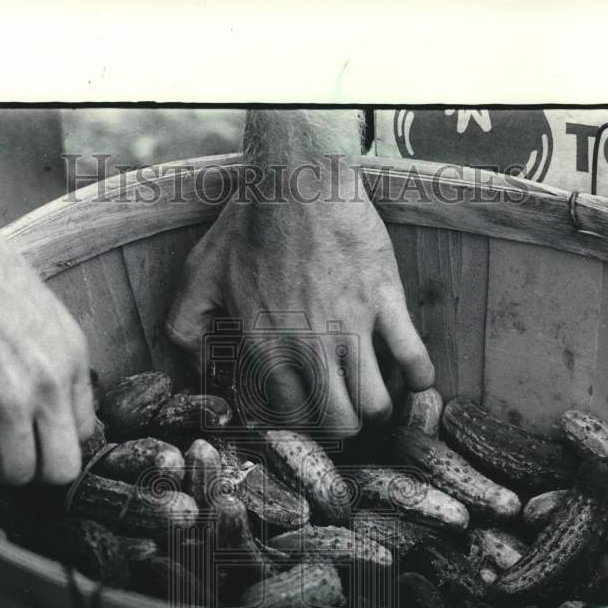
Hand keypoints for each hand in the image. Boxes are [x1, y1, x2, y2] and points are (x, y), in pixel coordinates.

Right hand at [0, 130, 94, 485]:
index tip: (35, 443)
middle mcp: (51, 385)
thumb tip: (47, 404)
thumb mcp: (44, 318)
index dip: (57, 443)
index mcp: (72, 361)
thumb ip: (51, 362)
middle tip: (9, 462)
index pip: (85, 431)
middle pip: (61, 467)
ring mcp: (10, 400)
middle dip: (34, 474)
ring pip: (17, 474)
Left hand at [166, 178, 433, 437]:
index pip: (289, 417)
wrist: (297, 181)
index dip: (299, 423)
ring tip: (374, 396)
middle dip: (341, 427)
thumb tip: (198, 367)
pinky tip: (416, 375)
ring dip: (377, 408)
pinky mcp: (387, 302)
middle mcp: (312, 350)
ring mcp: (354, 328)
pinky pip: (415, 357)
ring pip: (376, 404)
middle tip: (341, 411)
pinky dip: (420, 376)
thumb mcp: (198, 278)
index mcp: (268, 350)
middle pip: (338, 423)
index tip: (305, 413)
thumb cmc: (246, 227)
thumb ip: (187, 329)